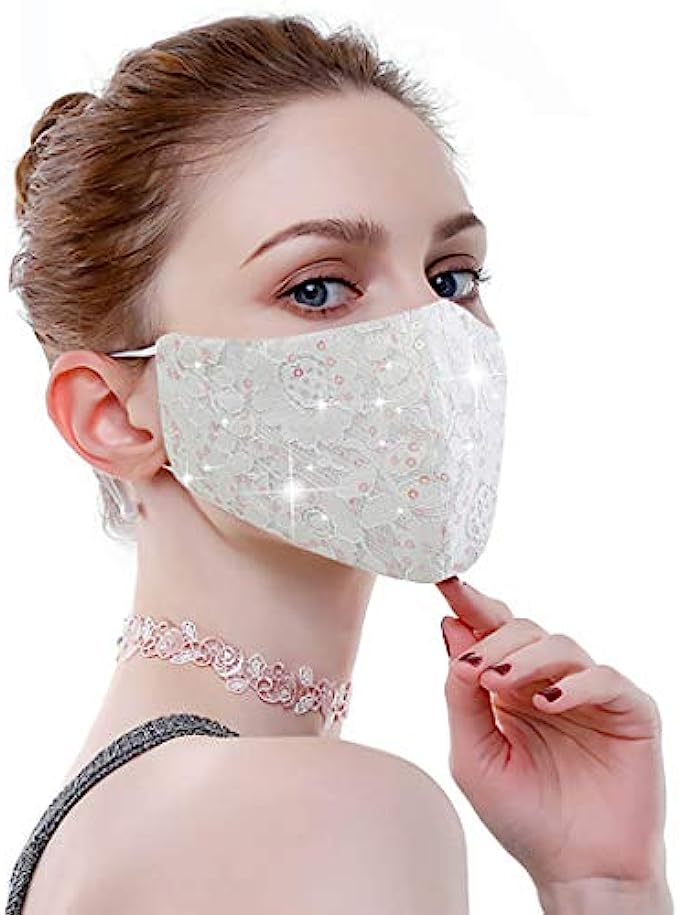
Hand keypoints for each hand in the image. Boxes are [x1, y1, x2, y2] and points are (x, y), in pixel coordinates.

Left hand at [437, 577, 667, 891]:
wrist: (575, 871)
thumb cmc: (522, 816)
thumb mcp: (473, 755)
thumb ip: (460, 695)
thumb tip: (450, 628)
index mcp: (507, 688)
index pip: (488, 633)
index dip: (469, 603)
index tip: (445, 580)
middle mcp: (547, 683)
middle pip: (522, 630)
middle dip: (493, 640)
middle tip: (475, 668)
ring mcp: (589, 695)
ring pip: (561, 644)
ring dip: (527, 658)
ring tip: (501, 685)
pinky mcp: (629, 711)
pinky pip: (605, 679)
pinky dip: (576, 684)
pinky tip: (550, 702)